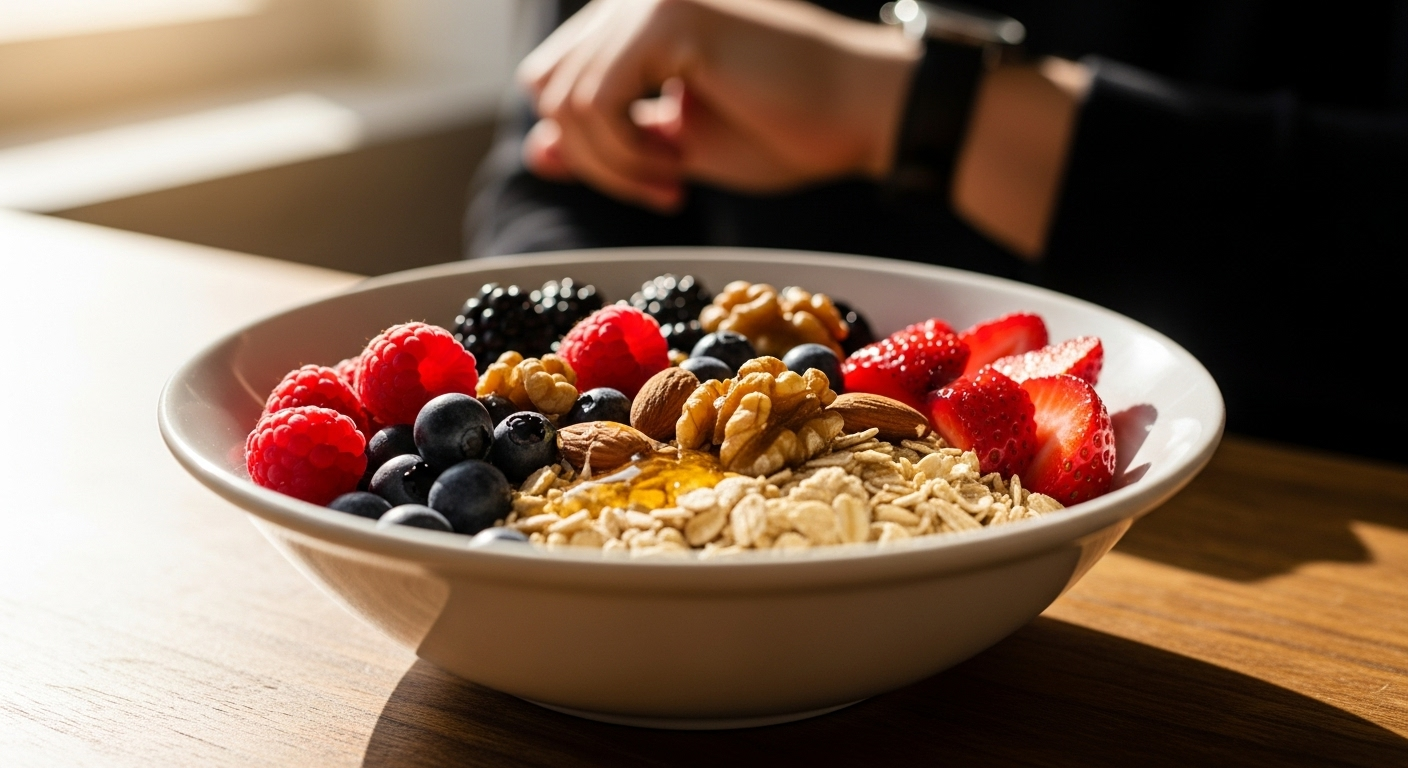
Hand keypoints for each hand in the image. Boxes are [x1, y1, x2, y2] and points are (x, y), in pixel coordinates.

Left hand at [518, 0, 919, 210]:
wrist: (863, 113)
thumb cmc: (786, 126)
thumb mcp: (676, 141)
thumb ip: (607, 139)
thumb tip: (537, 150)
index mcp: (635, 18)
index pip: (556, 80)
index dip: (586, 146)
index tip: (650, 181)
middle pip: (548, 89)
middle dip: (593, 159)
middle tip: (660, 188)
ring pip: (566, 101)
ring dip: (612, 165)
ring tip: (673, 182)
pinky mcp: (670, 18)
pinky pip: (597, 104)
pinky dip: (625, 156)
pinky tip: (676, 173)